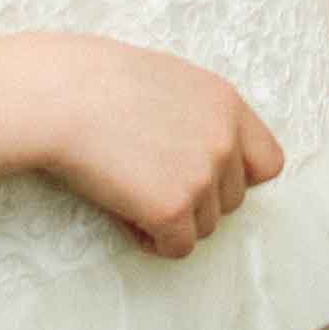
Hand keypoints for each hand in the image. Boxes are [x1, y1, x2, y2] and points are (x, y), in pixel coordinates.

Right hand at [43, 43, 286, 260]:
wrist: (60, 97)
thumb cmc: (97, 83)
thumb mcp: (167, 82)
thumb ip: (199, 115)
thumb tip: (204, 152)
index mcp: (227, 104)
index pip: (268, 163)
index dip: (236, 177)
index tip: (203, 179)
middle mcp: (225, 140)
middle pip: (233, 201)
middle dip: (197, 202)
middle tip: (150, 185)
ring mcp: (202, 176)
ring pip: (206, 227)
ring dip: (174, 221)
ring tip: (132, 195)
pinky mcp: (173, 209)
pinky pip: (178, 247)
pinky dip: (153, 241)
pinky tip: (126, 215)